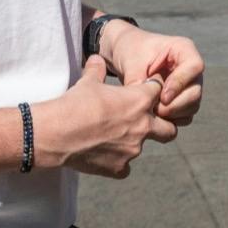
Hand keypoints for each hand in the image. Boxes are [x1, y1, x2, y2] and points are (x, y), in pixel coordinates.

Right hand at [31, 57, 176, 177]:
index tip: (143, 93)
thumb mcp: (87, 82)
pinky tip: (103, 155)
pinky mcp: (120, 168)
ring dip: (133, 143)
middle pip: (170, 129)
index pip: (159, 92)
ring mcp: (133, 149)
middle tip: (146, 123)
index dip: (151, 92)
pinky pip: (125, 167)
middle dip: (162, 126)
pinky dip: (117, 162)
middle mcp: (143, 126)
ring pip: (143, 147)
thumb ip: (96, 70)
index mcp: (139, 101)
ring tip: (111, 138)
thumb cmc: (75, 104)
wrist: (58, 133)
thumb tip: (96, 59)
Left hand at [107, 26, 204, 125]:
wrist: (128, 55)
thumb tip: (143, 106)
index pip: (194, 66)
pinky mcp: (183, 100)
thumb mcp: (132, 62)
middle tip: (154, 109)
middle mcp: (191, 68)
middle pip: (195, 91)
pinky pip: (185, 116)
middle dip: (175, 105)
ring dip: (172, 114)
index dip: (180, 83)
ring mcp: (189, 85)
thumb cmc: (131, 52)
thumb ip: (139, 82)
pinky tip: (154, 117)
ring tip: (151, 112)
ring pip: (192, 106)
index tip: (163, 96)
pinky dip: (171, 121)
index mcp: (183, 49)